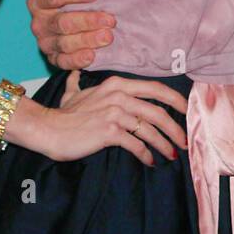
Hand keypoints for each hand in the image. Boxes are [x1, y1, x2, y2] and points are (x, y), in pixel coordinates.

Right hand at [28, 0, 116, 69]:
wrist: (71, 17)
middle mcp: (39, 21)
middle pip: (62, 22)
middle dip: (87, 21)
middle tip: (110, 19)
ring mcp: (45, 41)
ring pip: (64, 43)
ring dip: (87, 40)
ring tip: (108, 36)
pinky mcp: (53, 58)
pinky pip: (62, 62)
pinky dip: (76, 61)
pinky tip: (92, 56)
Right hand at [47, 70, 188, 166]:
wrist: (47, 129)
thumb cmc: (62, 114)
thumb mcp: (72, 93)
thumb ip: (77, 82)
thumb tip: (74, 72)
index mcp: (116, 84)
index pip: (155, 88)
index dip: (175, 100)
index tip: (186, 111)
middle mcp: (118, 96)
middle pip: (158, 111)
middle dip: (176, 128)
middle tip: (185, 141)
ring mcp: (114, 113)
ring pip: (150, 129)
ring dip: (164, 144)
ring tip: (172, 154)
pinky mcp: (109, 132)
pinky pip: (136, 145)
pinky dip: (146, 154)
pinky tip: (150, 161)